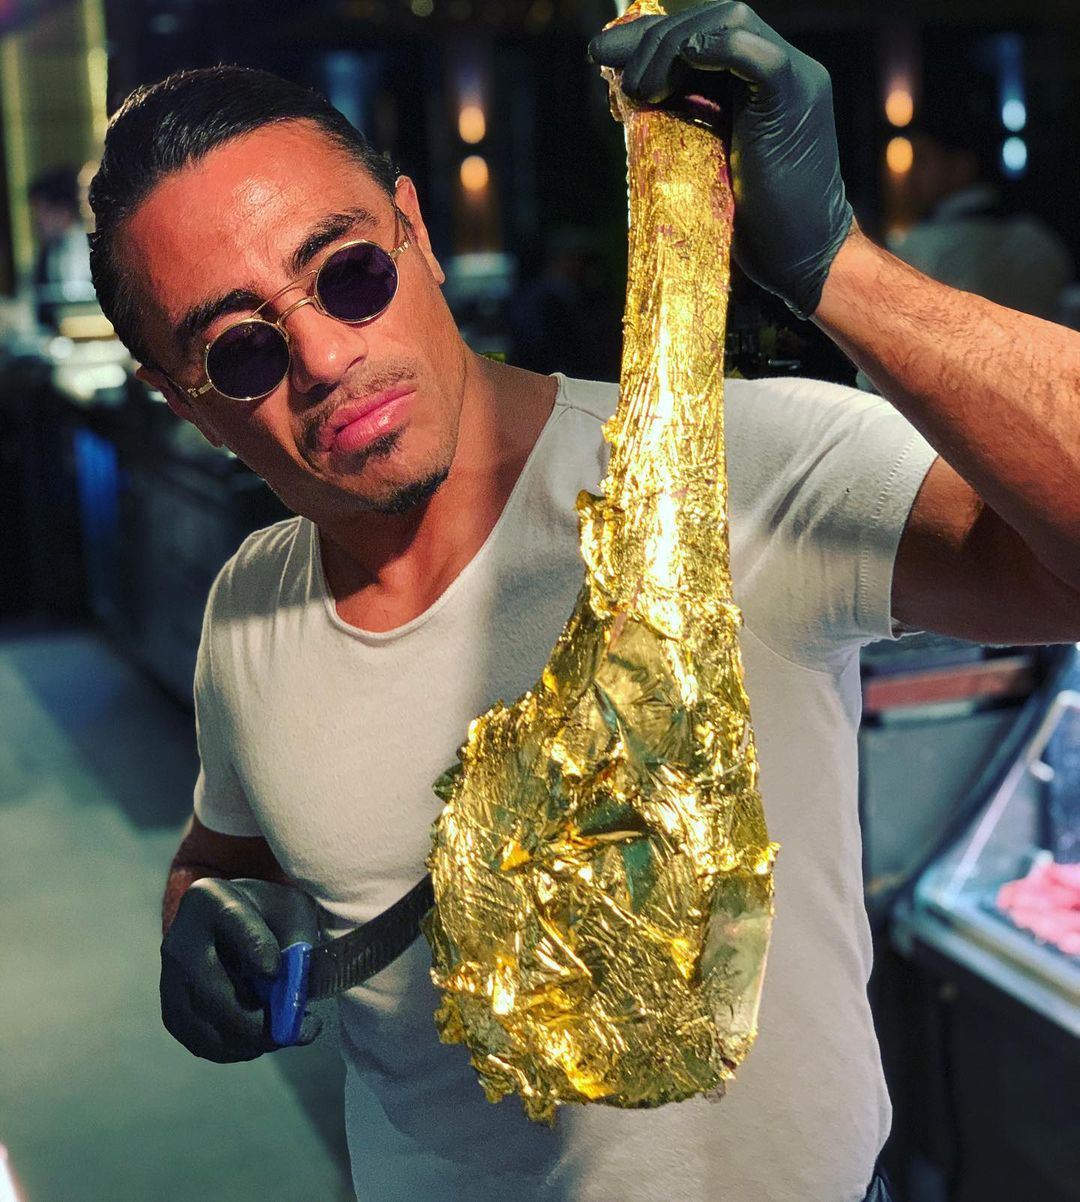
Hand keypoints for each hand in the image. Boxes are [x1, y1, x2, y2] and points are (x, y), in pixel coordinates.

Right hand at [160, 877, 321, 1061]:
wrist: (229, 921)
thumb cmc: (268, 915)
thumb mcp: (291, 911)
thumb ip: (297, 941)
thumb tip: (296, 992)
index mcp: (211, 899)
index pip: (232, 920)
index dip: (255, 947)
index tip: (275, 971)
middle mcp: (180, 939)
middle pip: (211, 988)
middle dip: (256, 1020)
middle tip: (295, 1032)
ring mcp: (169, 978)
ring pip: (204, 1024)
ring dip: (249, 1040)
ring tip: (284, 1034)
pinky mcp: (171, 1011)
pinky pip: (200, 1042)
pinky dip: (235, 1049)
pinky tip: (261, 1040)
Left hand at [589, 1, 853, 317]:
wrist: (803, 257)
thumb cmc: (755, 223)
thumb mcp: (707, 158)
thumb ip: (684, 117)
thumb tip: (629, 93)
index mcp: (763, 79)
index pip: (706, 31)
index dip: (653, 35)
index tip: (604, 55)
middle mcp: (784, 66)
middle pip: (715, 17)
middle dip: (655, 37)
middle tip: (613, 75)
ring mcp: (795, 78)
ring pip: (729, 21)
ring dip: (670, 47)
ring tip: (637, 90)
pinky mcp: (792, 98)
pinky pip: (747, 50)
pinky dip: (703, 52)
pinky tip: (664, 85)